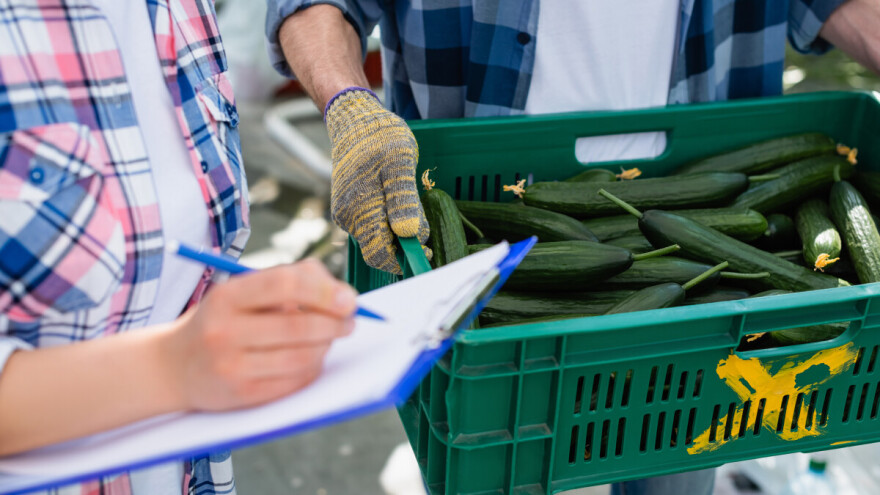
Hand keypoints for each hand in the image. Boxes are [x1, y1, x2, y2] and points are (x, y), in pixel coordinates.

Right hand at [162, 259, 356, 411]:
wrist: (174, 366)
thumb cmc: (224, 320)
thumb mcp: (244, 290)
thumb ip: (292, 279)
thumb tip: (341, 293)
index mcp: (227, 296)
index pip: (285, 284)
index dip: (323, 290)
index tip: (348, 298)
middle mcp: (224, 330)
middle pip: (298, 325)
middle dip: (335, 323)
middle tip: (350, 321)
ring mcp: (231, 366)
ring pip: (301, 357)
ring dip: (326, 346)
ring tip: (330, 338)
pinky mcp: (241, 395)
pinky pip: (293, 381)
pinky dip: (313, 368)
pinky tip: (313, 358)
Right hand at [325, 88, 429, 273]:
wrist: (354, 119)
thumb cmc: (379, 137)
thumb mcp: (400, 163)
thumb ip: (404, 200)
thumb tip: (408, 233)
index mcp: (359, 210)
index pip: (379, 255)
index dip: (403, 259)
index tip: (426, 250)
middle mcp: (348, 218)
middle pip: (378, 248)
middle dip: (402, 245)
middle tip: (425, 228)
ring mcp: (346, 213)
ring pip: (375, 237)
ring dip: (396, 232)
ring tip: (411, 207)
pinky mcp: (348, 208)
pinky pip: (370, 225)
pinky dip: (387, 222)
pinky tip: (398, 202)